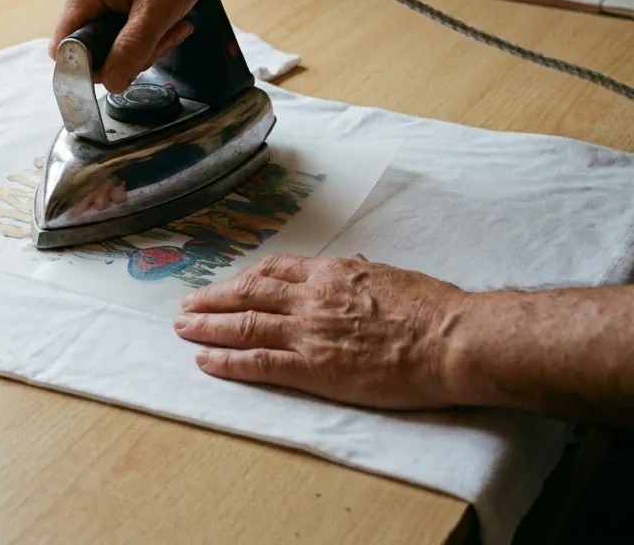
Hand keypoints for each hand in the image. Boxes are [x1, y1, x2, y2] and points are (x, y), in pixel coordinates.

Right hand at [51, 0, 224, 93]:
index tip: (125, 67)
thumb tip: (112, 84)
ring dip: (143, 42)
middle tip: (162, 39)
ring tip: (172, 24)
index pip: (64, 49)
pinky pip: (121, 23)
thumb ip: (132, 49)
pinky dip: (145, 28)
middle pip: (91, 46)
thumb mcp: (157, 10)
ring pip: (110, 37)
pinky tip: (167, 19)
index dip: (90, 67)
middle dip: (129, 53)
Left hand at [173, 253, 468, 409]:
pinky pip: (258, 362)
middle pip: (248, 293)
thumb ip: (364, 273)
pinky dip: (227, 361)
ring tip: (182, 329)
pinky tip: (205, 361)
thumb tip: (353, 265)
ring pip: (244, 324)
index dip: (245, 278)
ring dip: (208, 326)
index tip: (228, 283)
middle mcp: (312, 298)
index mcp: (332, 273)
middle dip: (213, 298)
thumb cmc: (433, 308)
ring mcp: (309, 332)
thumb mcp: (391, 276)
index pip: (275, 271)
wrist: (450, 338)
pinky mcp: (313, 368)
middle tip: (187, 303)